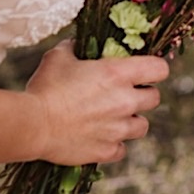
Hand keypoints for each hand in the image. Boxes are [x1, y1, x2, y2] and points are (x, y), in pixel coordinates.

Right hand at [25, 44, 168, 165]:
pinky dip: (113, 144)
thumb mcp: (59, 56)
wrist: (34, 124)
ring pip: (142, 126)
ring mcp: (118, 129)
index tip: (144, 72)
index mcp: (119, 74)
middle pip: (155, 98)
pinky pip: (121, 149)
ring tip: (113, 118)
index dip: (154, 69)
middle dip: (143, 95)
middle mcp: (125, 101)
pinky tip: (100, 137)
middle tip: (125, 94)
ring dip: (131, 121)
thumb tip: (78, 43)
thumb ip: (75, 47)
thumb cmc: (46, 87)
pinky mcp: (107, 150)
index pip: (160, 69)